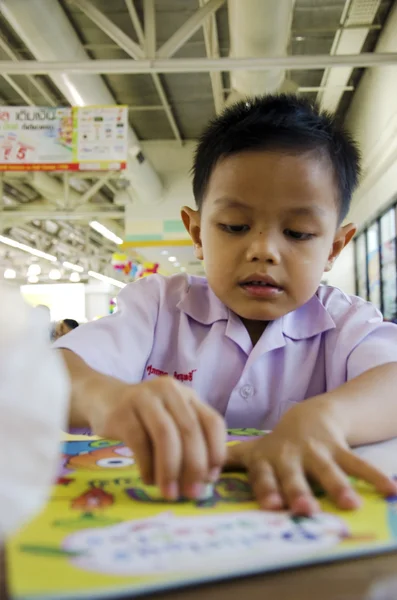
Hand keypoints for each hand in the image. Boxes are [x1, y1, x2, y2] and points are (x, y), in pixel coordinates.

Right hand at [83, 376, 225, 500]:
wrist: (102, 399)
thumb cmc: (143, 419)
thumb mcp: (170, 422)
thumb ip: (187, 443)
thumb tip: (204, 480)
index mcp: (188, 396)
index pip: (213, 422)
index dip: (216, 452)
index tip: (211, 479)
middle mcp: (170, 391)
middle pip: (190, 431)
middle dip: (194, 467)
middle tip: (192, 494)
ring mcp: (145, 398)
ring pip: (166, 436)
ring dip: (170, 470)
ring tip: (170, 493)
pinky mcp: (122, 412)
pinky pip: (140, 442)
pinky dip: (147, 466)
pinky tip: (148, 480)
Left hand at [225, 398, 396, 514]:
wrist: (308, 416)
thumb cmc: (275, 444)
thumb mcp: (251, 452)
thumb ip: (228, 464)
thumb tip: (192, 477)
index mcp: (267, 461)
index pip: (263, 476)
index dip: (265, 489)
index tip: (269, 506)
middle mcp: (290, 456)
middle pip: (294, 475)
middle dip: (298, 491)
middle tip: (304, 509)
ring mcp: (316, 451)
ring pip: (328, 469)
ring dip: (338, 486)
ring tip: (350, 505)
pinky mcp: (338, 447)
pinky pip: (358, 462)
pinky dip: (374, 476)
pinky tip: (391, 491)